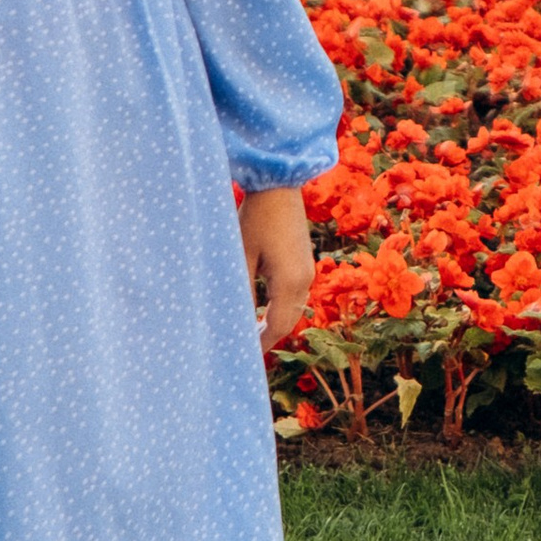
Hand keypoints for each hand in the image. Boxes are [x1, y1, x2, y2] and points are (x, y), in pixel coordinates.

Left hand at [242, 186, 314, 348]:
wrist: (279, 184)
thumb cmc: (255, 217)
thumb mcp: (241, 256)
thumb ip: (240, 290)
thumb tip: (233, 320)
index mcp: (289, 281)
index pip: (277, 326)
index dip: (261, 343)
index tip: (242, 355)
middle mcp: (304, 279)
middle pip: (288, 321)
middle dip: (268, 336)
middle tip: (245, 349)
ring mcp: (307, 270)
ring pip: (294, 309)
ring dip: (275, 322)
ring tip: (251, 332)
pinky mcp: (304, 261)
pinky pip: (296, 295)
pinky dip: (281, 307)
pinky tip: (263, 309)